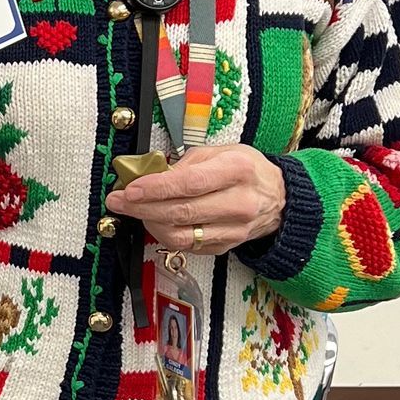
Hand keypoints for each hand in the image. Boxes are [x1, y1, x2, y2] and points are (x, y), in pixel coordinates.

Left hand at [105, 142, 285, 252]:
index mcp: (237, 170)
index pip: (189, 184)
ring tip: (135, 211)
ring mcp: (234, 229)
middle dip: (142, 208)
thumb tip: (151, 174)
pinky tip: (156, 222)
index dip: (155, 188)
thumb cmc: (246, 170)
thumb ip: (187, 162)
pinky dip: (165, 234)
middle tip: (118, 201)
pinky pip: (188, 246)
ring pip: (181, 235)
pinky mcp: (227, 247)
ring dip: (150, 224)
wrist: (280, 199)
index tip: (130, 189)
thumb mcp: (221, 152)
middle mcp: (239, 203)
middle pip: (181, 212)